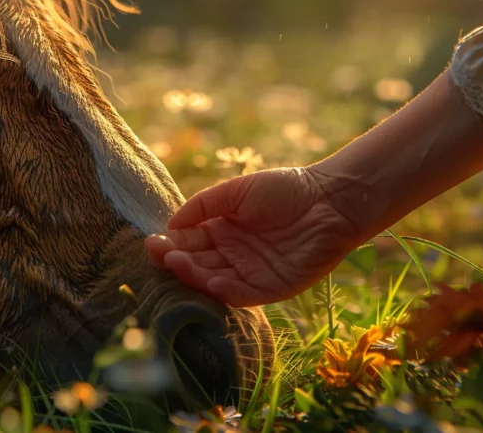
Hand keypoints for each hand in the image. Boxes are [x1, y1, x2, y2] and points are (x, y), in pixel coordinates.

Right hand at [145, 167, 359, 306]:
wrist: (330, 199)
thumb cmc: (285, 189)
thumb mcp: (238, 191)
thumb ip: (204, 204)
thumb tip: (170, 225)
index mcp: (222, 232)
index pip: (189, 243)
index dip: (170, 245)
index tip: (152, 243)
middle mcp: (233, 256)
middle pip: (198, 264)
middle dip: (177, 262)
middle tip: (161, 257)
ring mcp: (251, 274)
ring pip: (215, 281)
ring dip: (196, 276)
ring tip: (178, 266)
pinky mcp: (273, 288)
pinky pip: (244, 294)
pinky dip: (227, 291)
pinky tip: (212, 281)